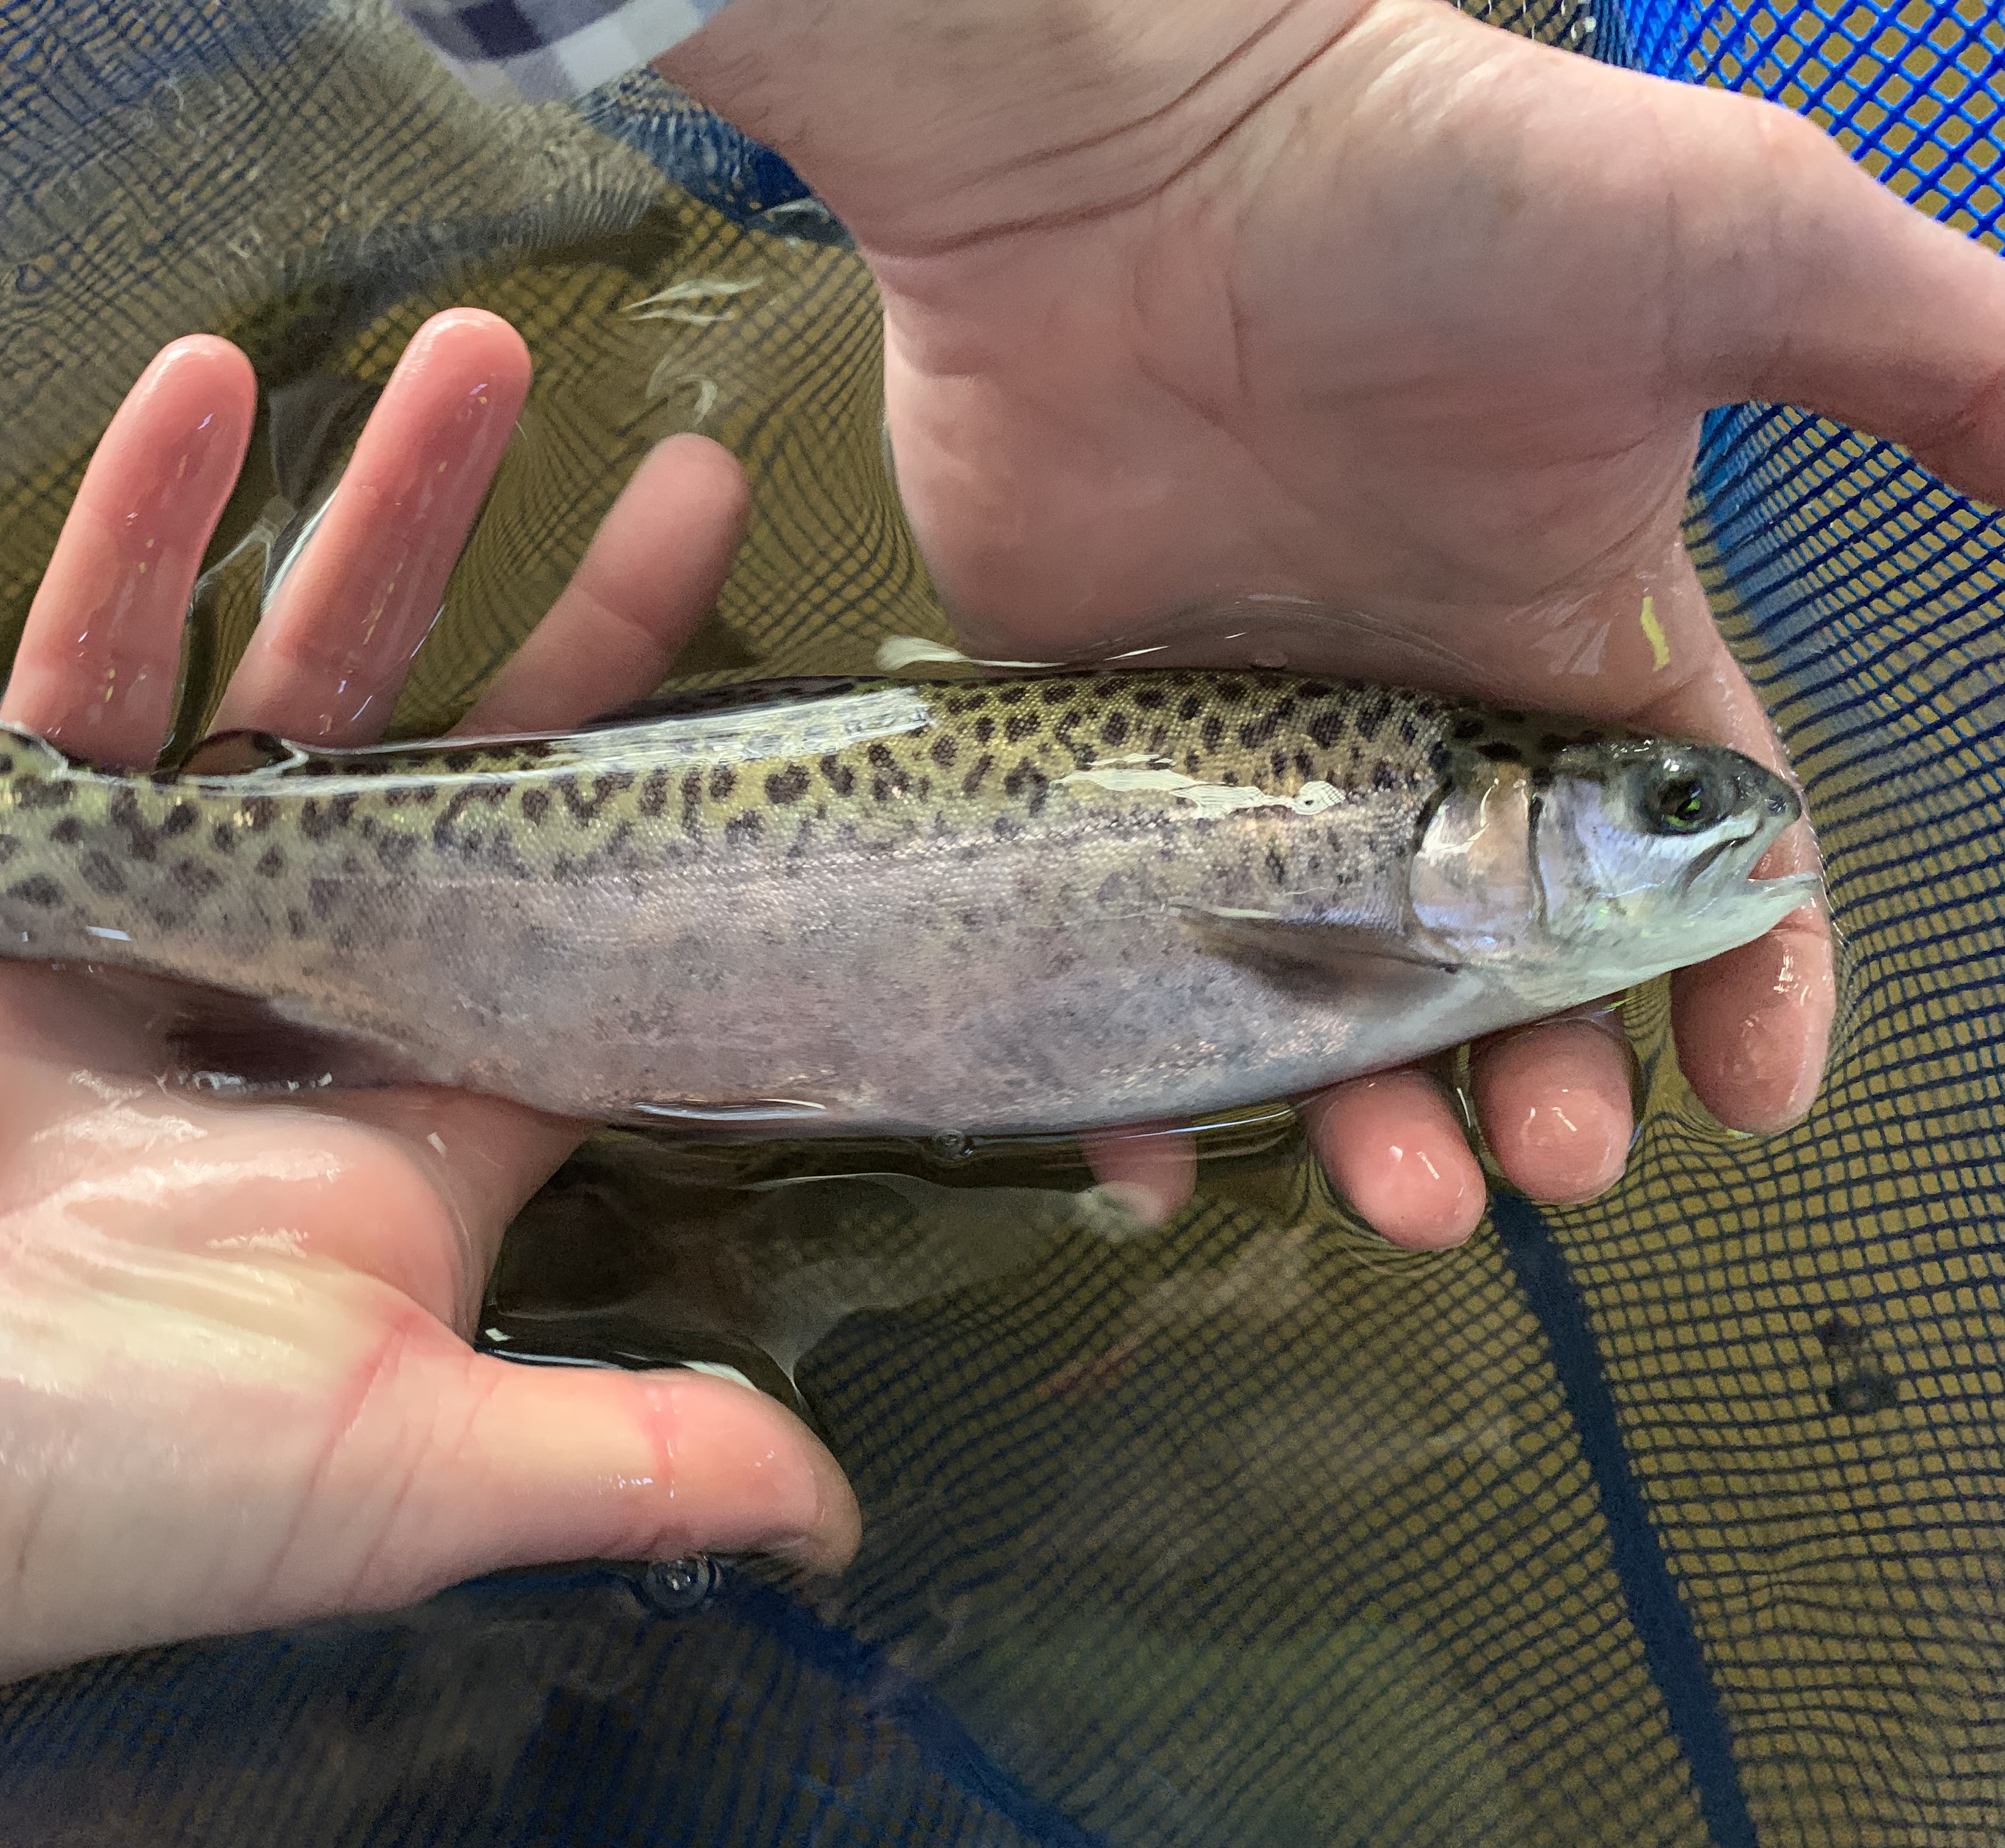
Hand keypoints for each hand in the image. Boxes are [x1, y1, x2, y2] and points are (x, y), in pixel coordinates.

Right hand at [0, 312, 853, 1842]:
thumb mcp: (403, 1475)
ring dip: (380, 517)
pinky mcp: (16, 853)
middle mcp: (325, 990)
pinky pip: (93, 665)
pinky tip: (201, 396)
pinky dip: (140, 535)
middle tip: (690, 469)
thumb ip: (627, 1459)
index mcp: (437, 1110)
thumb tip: (833, 1526)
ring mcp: (169, 907)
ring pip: (296, 678)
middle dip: (576, 616)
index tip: (797, 679)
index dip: (697, 806)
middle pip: (476, 766)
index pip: (602, 922)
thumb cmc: (103, 1488)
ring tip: (474, 358)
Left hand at [667, 0, 2004, 1243]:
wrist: (1138, 147)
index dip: (1740, 980)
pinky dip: (1121, 1065)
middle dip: (1545, 1082)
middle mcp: (1412, 711)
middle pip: (1496, 964)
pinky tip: (1152, 1148)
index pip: (1681, 858)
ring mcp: (1243, 739)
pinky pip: (1099, 942)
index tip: (1756, 1087)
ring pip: (1311, 987)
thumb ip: (1947, 365)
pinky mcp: (1081, 740)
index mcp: (1571, 636)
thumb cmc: (1433, 185)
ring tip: (1401, 1191)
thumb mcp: (1741, 253)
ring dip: (1365, 1112)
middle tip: (1550, 1159)